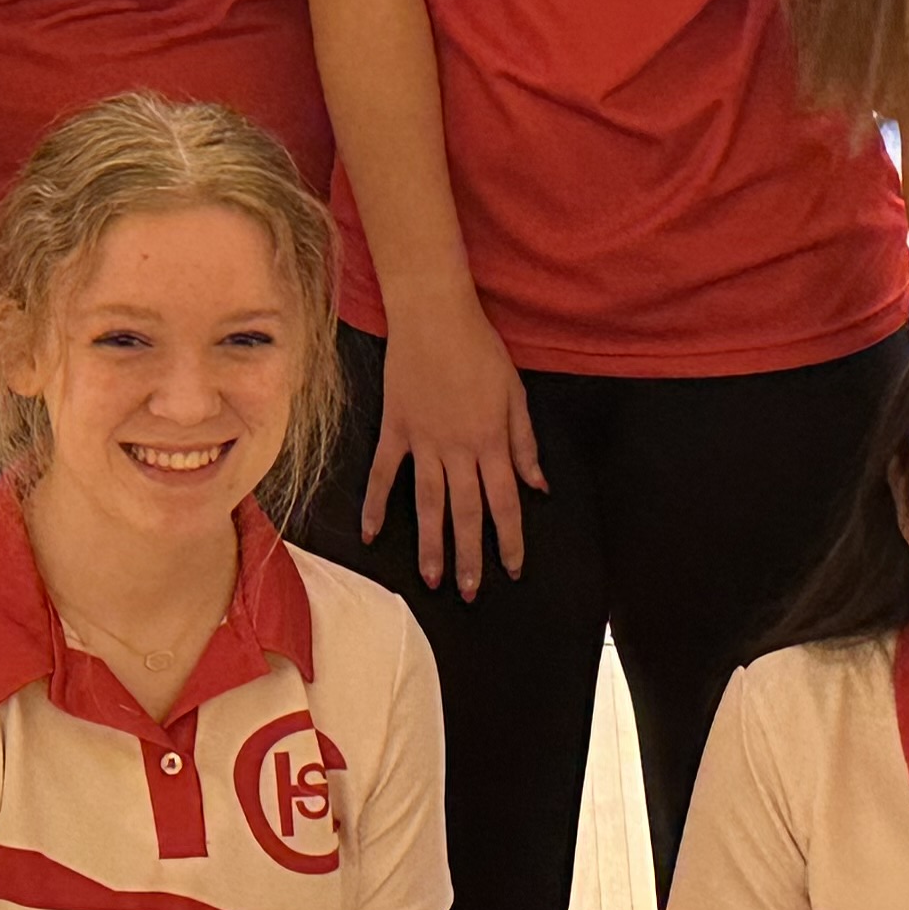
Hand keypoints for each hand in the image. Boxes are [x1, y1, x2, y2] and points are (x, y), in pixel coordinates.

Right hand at [362, 293, 543, 599]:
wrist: (434, 316)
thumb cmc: (480, 350)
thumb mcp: (515, 393)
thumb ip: (525, 443)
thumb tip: (538, 486)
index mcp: (492, 442)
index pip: (505, 503)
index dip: (510, 540)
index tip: (512, 569)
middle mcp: (458, 450)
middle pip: (466, 513)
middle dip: (470, 556)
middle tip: (468, 593)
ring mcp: (423, 442)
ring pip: (427, 503)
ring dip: (430, 543)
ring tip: (432, 579)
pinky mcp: (395, 429)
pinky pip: (384, 473)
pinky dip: (375, 504)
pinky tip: (371, 534)